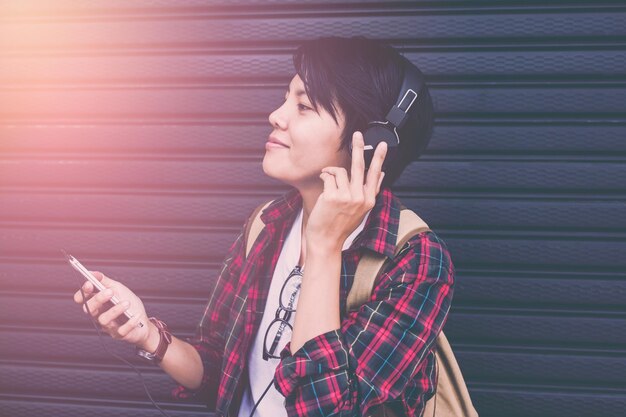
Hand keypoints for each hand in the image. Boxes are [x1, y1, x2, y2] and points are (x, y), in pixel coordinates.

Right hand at [73, 271, 153, 348]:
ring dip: (115, 310)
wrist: (144, 321)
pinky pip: (121, 330)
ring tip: (127, 303)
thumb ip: (105, 281)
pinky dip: (130, 322)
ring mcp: (109, 326)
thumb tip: (92, 272)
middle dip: (98, 299)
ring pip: (104, 320)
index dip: (83, 292)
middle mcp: (100, 315)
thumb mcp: (118, 289)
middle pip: (89, 309)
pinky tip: (136, 315)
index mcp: (98, 303)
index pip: (82, 299)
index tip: (89, 283)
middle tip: (110, 292)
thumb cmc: (129, 304)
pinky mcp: (119, 334)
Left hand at [306, 131, 386, 248]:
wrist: (326, 241)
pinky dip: (324, 177)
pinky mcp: (332, 196)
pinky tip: (323, 185)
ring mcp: (346, 197)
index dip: (379, 158)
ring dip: (331, 173)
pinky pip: (328, 176)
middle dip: (358, 148)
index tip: (383, 145)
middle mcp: (360, 198)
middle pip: (360, 167)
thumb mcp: (361, 210)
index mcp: (368, 200)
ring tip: (328, 180)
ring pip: (340, 171)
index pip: (375, 174)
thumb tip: (382, 173)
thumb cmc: (341, 225)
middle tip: (357, 134)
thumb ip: (371, 191)